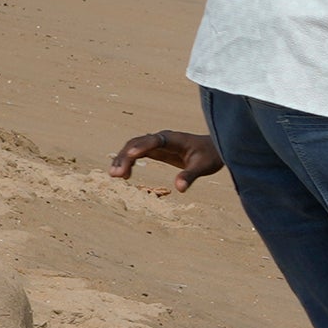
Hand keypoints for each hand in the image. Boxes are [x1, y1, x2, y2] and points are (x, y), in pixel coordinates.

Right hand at [107, 128, 226, 192]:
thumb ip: (190, 176)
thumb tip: (179, 189)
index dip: (142, 146)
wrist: (214, 149)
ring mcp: (156, 143)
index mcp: (174, 139)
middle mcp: (162, 138)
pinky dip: (128, 162)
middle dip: (125, 157)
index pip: (154, 140)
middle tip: (116, 174)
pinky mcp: (155, 150)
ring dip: (122, 160)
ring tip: (114, 175)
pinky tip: (123, 175)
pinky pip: (137, 154)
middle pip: (137, 143)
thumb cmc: (211, 156)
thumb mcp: (204, 167)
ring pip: (133, 147)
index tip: (130, 155)